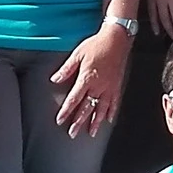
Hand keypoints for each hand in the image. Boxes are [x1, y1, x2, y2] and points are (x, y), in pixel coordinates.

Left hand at [51, 24, 130, 138]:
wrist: (117, 39)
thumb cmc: (97, 44)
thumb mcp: (77, 54)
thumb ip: (66, 69)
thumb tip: (54, 79)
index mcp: (86, 79)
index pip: (74, 99)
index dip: (66, 111)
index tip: (60, 121)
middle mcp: (98, 86)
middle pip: (87, 108)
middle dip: (79, 122)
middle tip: (73, 133)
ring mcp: (109, 87)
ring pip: (101, 109)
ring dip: (95, 122)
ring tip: (91, 133)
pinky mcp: (117, 86)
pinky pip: (114, 103)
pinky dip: (111, 112)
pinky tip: (108, 120)